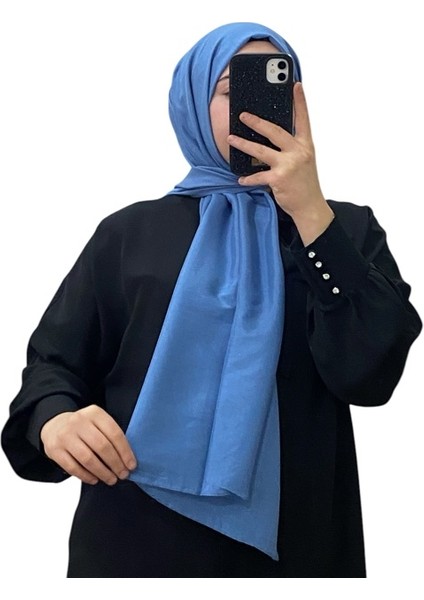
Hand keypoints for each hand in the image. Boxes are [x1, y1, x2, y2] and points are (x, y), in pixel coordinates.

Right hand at [40, 405, 136, 484]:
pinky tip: (95, 480)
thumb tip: (127, 460)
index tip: (131, 465)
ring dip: (103, 472)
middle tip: (123, 474)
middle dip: (115, 464)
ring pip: (88, 459)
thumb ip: (110, 435)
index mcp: (94, 413)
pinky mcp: (54, 450)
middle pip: (102, 446)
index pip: (114, 433)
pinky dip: (86, 476)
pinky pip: (73, 467)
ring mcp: (65, 436)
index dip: (125, 452)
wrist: (54, 426)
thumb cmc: (83, 428)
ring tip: (111, 479)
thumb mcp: (97, 422)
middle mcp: (79, 422)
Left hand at [228, 82, 333, 244]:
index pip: (303, 119)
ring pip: (261, 151)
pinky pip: (258, 175)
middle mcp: (298, 152)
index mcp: (305, 145)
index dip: (300, 101)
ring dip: (244, 144)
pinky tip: (240, 178)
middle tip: (243, 115)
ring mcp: (288, 165)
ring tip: (231, 139)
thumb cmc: (304, 183)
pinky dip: (248, 178)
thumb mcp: (303, 161)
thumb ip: (291, 148)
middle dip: (257, 122)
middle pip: (275, 131)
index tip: (296, 85)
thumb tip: (270, 137)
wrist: (310, 206)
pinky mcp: (279, 178)